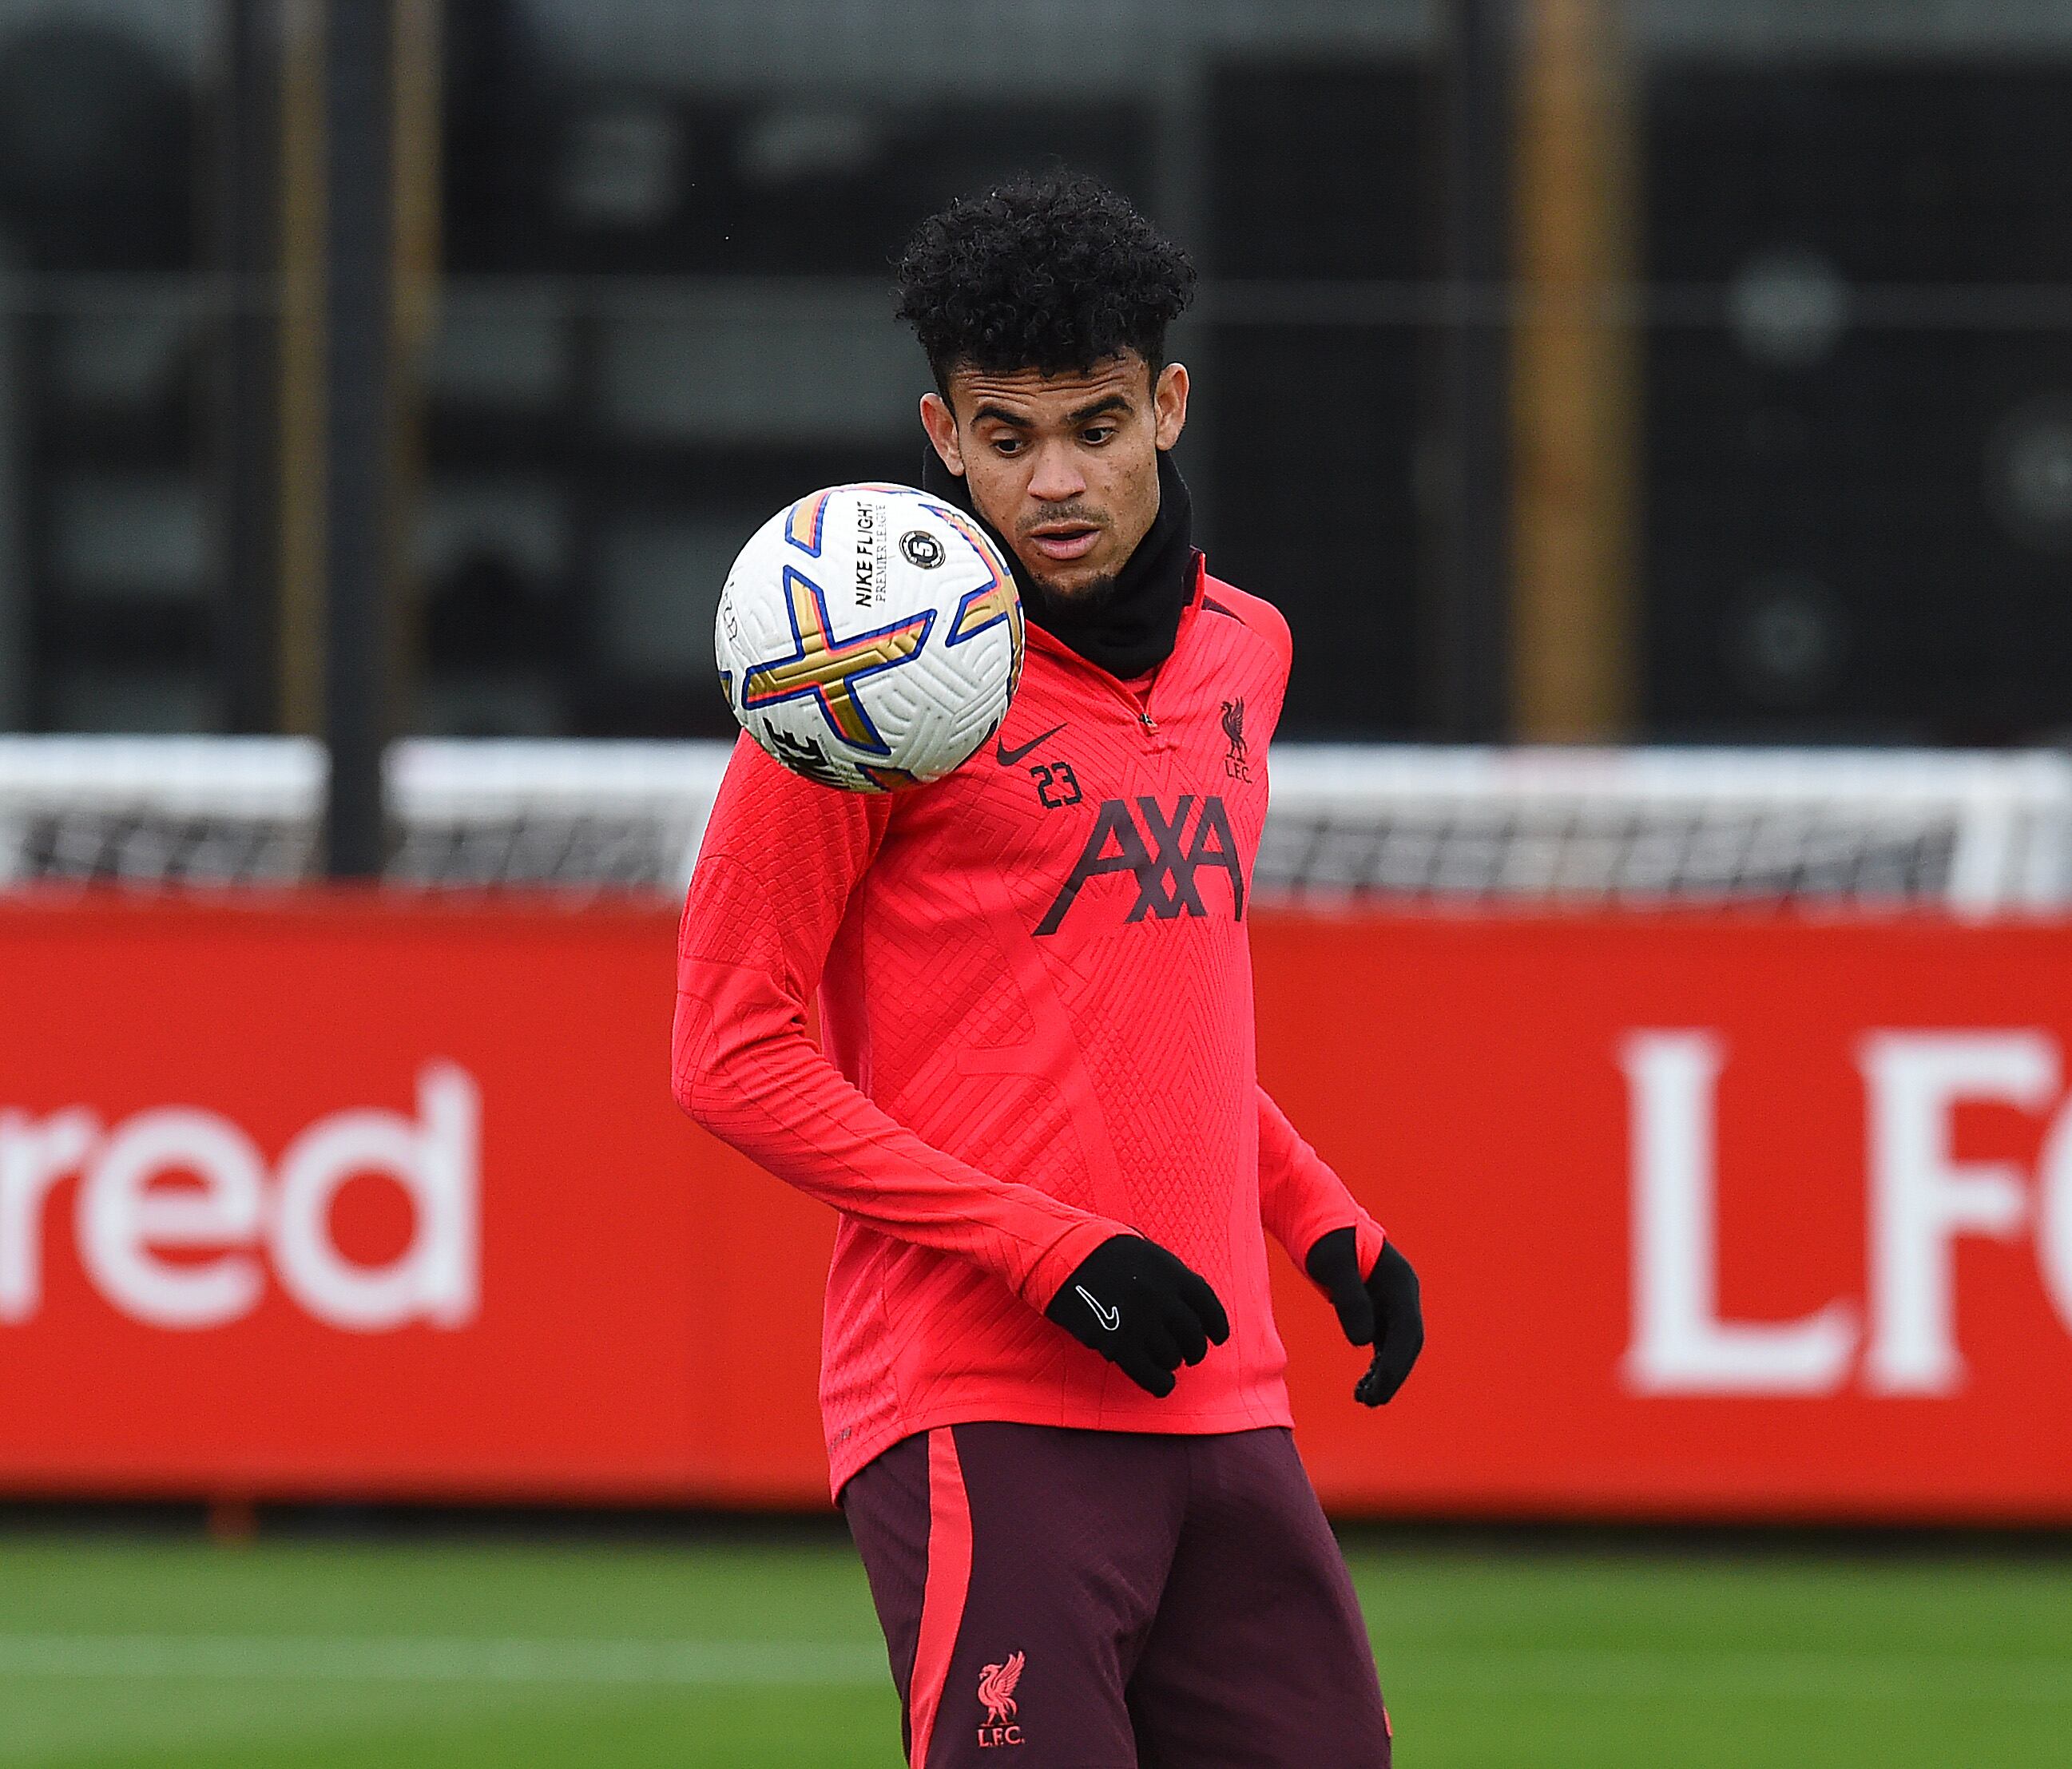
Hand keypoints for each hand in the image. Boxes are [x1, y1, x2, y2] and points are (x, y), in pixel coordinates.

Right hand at [1044, 1234, 1229, 1396]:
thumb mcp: (1144, 1250)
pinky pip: (1151, 1375)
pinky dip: (1161, 1384)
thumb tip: (1188, 1300)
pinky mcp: (1119, 1344)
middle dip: (1194, 1350)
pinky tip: (1161, 1383)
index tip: (1217, 1338)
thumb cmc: (1101, 1250)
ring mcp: (1141, 1322)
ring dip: (1171, 1363)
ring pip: (1172, 1357)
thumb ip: (1169, 1275)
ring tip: (1164, 1361)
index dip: (1217, 1326)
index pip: (1208, 1305)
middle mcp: (1161, 1297)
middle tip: (1189, 1355)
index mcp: (1171, 1271)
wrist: (1061, 1256)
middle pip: (1192, 1336)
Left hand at [1306, 1229, 1423, 1405]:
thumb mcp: (1331, 1263)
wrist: (1311, 1212)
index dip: (1396, 1364)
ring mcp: (1389, 1299)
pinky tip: (1362, 1385)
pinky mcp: (1374, 1304)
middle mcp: (1400, 1292)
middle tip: (1371, 1402)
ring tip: (1364, 1399)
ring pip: (1395, 1345)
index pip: (1407, 1332)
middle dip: (1393, 1375)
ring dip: (1385, 1373)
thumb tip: (1363, 1343)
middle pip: (1406, 1343)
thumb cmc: (1321, 1234)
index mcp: (1399, 1281)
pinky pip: (1382, 1341)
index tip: (1379, 1389)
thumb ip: (1349, 1299)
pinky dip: (1376, 1364)